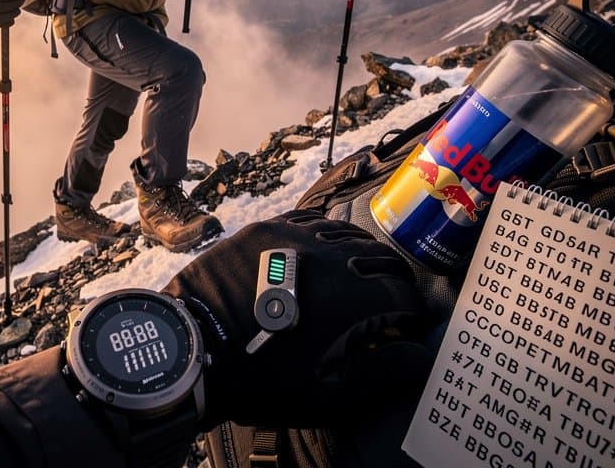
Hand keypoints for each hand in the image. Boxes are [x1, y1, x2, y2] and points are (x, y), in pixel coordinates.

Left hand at [162, 210, 433, 428]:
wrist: (192, 349)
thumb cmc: (257, 380)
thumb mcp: (323, 392)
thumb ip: (379, 373)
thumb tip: (421, 357)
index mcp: (345, 297)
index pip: (400, 294)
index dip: (413, 311)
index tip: (409, 324)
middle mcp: (325, 256)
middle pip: (380, 257)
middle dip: (394, 279)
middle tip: (393, 299)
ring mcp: (292, 236)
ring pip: (348, 233)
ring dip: (364, 253)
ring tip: (364, 273)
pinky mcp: (265, 227)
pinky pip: (311, 221)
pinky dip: (329, 236)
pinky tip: (328, 251)